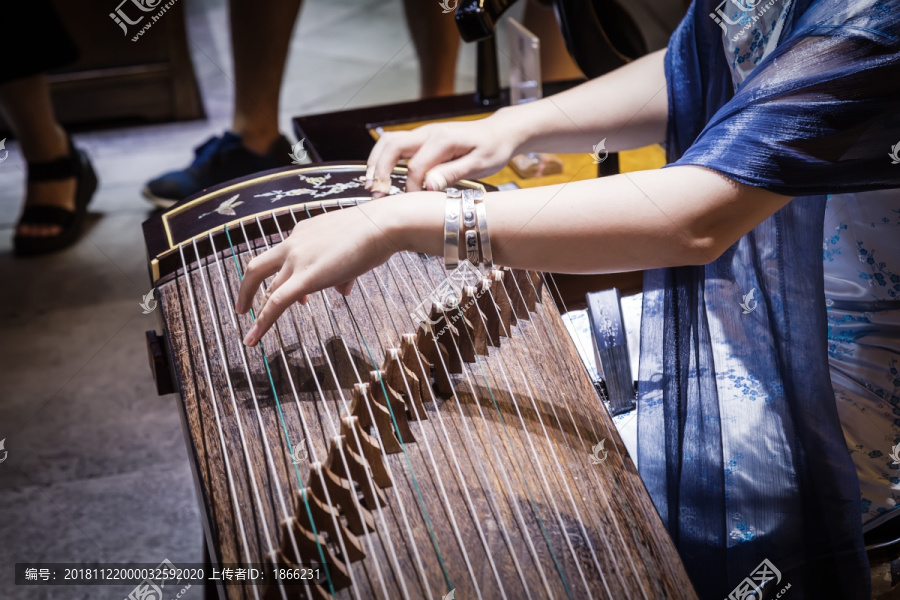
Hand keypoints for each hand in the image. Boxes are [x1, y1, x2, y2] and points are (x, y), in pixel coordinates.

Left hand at [234, 203, 400, 346]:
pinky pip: (276, 303)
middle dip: (248, 288)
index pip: (285, 256)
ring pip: (266, 288)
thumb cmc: (375, 234)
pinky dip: (262, 321)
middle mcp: (294, 242)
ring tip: (251, 331)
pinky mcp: (304, 277)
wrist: (381, 226)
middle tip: (243, 306)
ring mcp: (296, 258)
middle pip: (258, 267)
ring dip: (256, 309)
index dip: (285, 277)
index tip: (295, 296)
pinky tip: (254, 337)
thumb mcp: (353, 250)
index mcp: (304, 232)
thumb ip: (343, 272)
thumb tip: (342, 290)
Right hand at [365, 111, 521, 196]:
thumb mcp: (479, 165)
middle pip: (391, 146)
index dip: (411, 188)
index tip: (413, 203)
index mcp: (442, 140)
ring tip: (371, 185)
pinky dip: (383, 159)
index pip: (415, 167)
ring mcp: (423, 134)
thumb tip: (428, 186)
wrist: (499, 132)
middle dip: (379, 170)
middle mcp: (428, 133)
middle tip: (376, 193)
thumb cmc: (493, 149)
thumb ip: (452, 174)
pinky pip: (395, 146)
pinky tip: (381, 177)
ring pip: (388, 142)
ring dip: (376, 162)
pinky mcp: (422, 139)